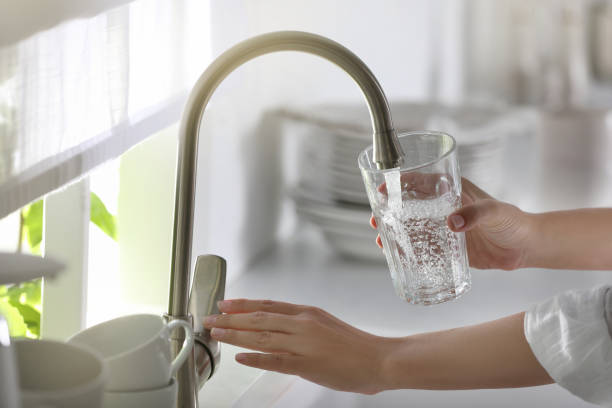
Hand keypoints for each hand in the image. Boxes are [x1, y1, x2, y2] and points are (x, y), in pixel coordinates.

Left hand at [203, 299, 397, 394]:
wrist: (379, 358)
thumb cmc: (355, 345)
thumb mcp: (326, 324)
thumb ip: (302, 324)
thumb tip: (280, 326)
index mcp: (307, 313)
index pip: (268, 305)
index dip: (243, 304)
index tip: (225, 304)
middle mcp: (302, 324)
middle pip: (259, 318)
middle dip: (231, 318)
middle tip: (209, 318)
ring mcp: (304, 343)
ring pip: (262, 336)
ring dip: (235, 334)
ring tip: (216, 333)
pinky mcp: (307, 364)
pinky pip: (275, 360)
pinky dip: (255, 358)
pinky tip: (240, 358)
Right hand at [371, 177, 532, 269]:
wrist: (525, 247)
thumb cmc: (513, 221)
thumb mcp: (496, 212)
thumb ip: (476, 214)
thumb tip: (452, 223)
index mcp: (452, 191)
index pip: (421, 182)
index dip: (400, 184)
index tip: (382, 189)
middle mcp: (444, 208)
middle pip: (410, 206)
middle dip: (390, 211)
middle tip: (375, 219)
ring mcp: (444, 228)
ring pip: (413, 228)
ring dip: (395, 233)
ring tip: (380, 240)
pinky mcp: (448, 247)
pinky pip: (423, 248)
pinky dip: (409, 251)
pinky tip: (397, 257)